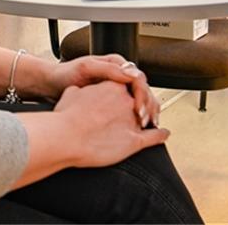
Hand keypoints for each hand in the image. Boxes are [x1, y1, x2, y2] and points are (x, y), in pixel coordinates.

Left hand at [46, 54, 160, 128]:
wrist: (50, 85)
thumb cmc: (65, 74)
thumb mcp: (87, 68)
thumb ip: (109, 69)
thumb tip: (130, 74)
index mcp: (116, 64)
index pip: (138, 78)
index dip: (142, 94)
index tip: (138, 109)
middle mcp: (118, 75)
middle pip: (142, 90)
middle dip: (147, 106)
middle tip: (145, 122)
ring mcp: (115, 87)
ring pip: (138, 99)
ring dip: (144, 113)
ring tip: (145, 127)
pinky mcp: (109, 100)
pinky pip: (128, 107)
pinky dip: (134, 118)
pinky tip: (136, 129)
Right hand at [54, 80, 169, 167]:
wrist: (65, 137)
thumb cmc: (65, 118)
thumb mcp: (72, 94)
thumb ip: (81, 91)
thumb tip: (79, 92)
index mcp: (113, 86)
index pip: (127, 86)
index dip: (126, 94)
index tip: (121, 100)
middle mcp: (126, 101)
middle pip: (139, 100)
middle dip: (138, 106)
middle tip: (135, 114)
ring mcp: (132, 120)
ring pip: (147, 116)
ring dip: (149, 118)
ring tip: (148, 123)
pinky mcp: (134, 141)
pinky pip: (153, 136)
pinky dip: (160, 135)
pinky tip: (163, 133)